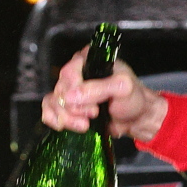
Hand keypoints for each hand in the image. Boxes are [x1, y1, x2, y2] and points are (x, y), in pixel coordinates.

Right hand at [40, 49, 167, 141]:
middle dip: (75, 108)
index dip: (76, 91)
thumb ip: (99, 89)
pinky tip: (66, 126)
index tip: (94, 105)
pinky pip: (49, 110)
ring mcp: (71, 91)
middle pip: (60, 90)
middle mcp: (77, 73)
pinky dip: (55, 120)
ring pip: (53, 102)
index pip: (69, 72)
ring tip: (86, 125)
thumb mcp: (123, 88)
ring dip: (67, 117)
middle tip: (94, 114)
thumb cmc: (134, 98)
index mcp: (89, 60)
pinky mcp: (68, 107)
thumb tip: (70, 97)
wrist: (137, 119)